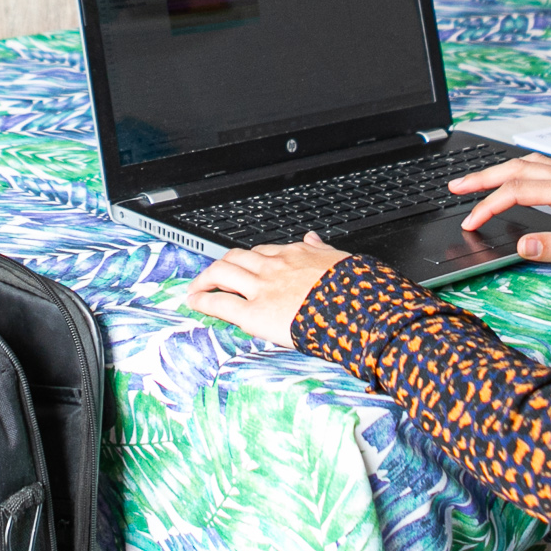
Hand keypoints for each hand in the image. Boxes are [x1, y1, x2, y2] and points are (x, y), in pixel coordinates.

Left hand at [182, 233, 354, 349]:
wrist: (356, 310)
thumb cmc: (354, 289)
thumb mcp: (339, 259)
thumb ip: (321, 249)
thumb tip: (313, 237)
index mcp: (296, 253)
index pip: (263, 252)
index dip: (249, 260)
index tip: (244, 266)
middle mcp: (274, 266)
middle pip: (236, 257)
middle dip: (221, 265)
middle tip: (213, 275)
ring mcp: (262, 287)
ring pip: (222, 272)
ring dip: (205, 278)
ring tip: (197, 286)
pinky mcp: (254, 312)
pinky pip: (220, 302)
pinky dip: (203, 300)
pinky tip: (194, 302)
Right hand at [451, 153, 550, 268]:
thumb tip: (521, 245)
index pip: (518, 190)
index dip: (489, 204)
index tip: (471, 221)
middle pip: (517, 168)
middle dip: (482, 176)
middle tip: (454, 186)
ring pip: (529, 164)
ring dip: (499, 170)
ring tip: (477, 180)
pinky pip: (543, 167)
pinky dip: (520, 170)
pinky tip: (517, 178)